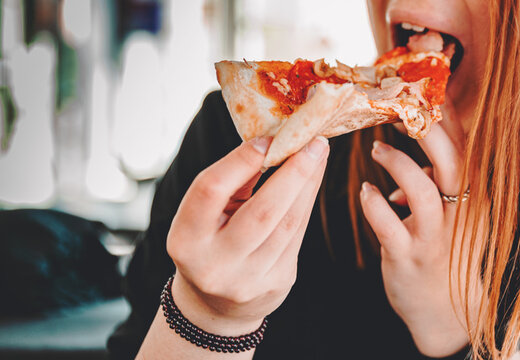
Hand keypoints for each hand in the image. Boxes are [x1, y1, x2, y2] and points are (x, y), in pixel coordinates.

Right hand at [166, 136, 328, 334]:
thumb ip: (232, 181)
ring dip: (308, 183)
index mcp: (185, 240)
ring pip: (288, 223)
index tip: (268, 138)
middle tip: (314, 141)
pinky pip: (298, 235)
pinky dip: (307, 203)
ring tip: (319, 153)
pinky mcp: (278, 283)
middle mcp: (215, 264)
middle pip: (262, 211)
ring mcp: (249, 279)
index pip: (210, 190)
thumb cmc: (209, 241)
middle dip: (293, 172)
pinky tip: (313, 180)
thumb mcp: (205, 214)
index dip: (240, 160)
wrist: (216, 303)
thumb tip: (270, 141)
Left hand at [359, 122, 472, 356]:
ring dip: (397, 164)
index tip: (423, 87)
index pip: (464, 145)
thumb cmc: (445, 251)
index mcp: (471, 194)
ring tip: (375, 149)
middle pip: (452, 160)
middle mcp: (460, 212)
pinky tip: (366, 192)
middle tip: (397, 109)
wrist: (446, 310)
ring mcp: (435, 235)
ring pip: (423, 191)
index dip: (444, 114)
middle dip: (427, 128)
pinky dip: (375, 205)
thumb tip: (413, 153)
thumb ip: (437, 180)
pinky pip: (390, 227)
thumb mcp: (452, 211)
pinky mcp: (409, 257)